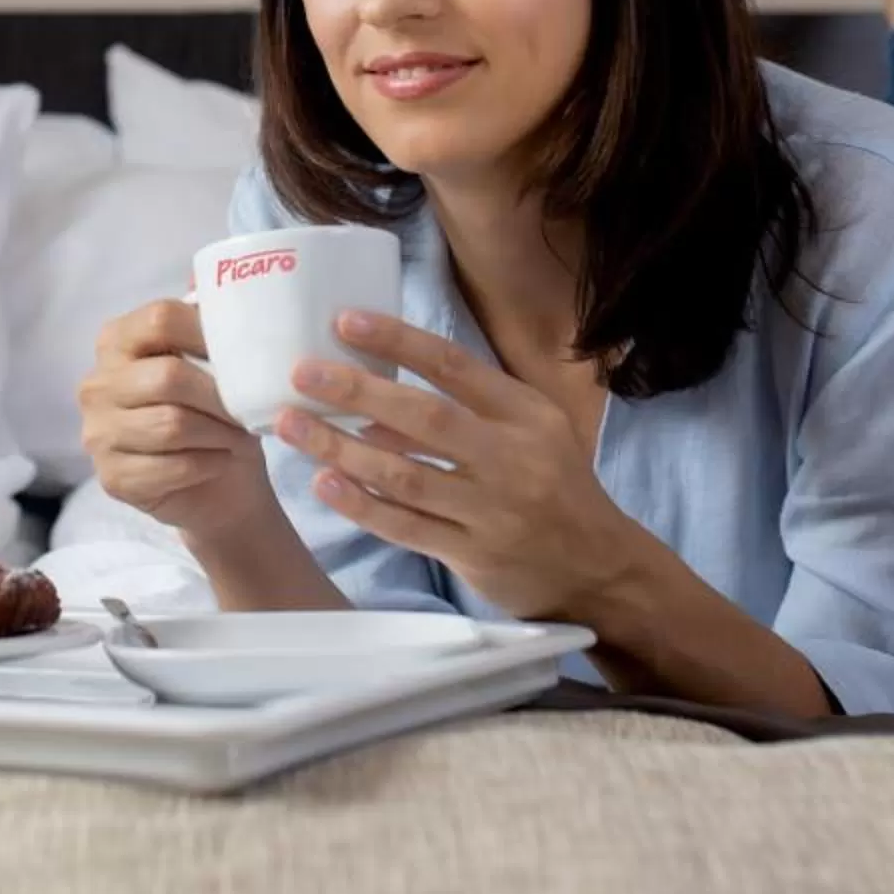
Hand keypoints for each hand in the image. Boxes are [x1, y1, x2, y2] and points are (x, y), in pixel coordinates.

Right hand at [77, 299, 282, 542]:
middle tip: (249, 409)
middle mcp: (96, 384)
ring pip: (172, 425)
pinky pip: (171, 466)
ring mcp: (97, 433)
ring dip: (218, 433)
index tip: (244, 352)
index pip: (159, 318)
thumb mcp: (213, 362)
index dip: (206, 332)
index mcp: (115, 340)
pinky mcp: (112, 477)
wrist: (215, 486)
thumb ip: (208, 320)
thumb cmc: (213, 412)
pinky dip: (207, 464)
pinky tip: (219, 461)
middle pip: (168, 376)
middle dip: (220, 395)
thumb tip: (216, 275)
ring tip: (240, 436)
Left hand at [274, 310, 650, 621]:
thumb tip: (379, 396)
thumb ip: (471, 408)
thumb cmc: (555, 487)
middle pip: (424, 417)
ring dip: (341, 448)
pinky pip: (406, 527)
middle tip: (302, 372)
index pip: (455, 366)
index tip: (345, 321)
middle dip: (357, 391)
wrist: (600, 572)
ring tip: (292, 425)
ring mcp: (491, 511)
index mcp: (526, 415)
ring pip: (404, 475)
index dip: (398, 340)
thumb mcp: (534, 431)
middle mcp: (511, 458)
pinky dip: (361, 504)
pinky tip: (325, 483)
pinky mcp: (474, 557)